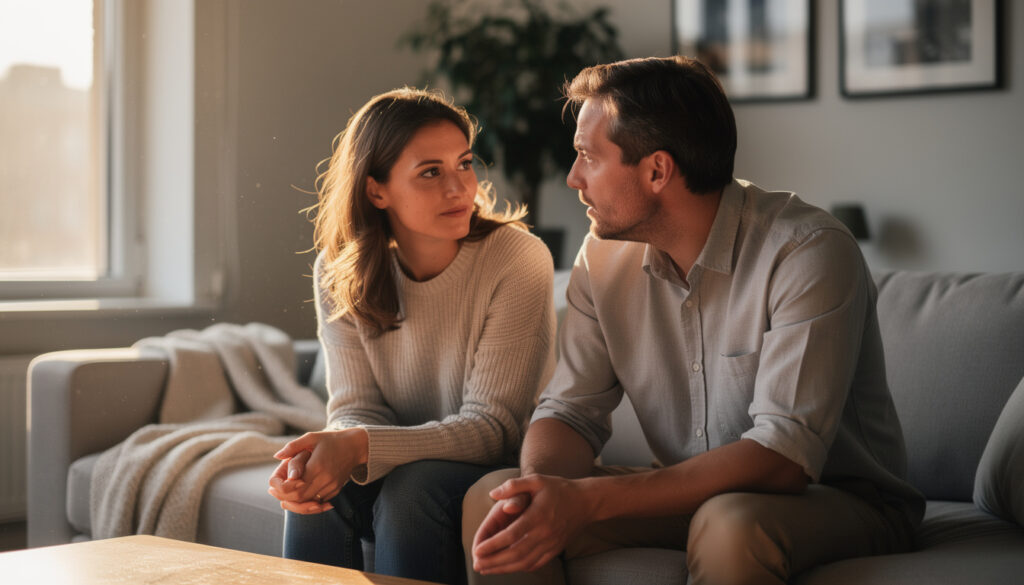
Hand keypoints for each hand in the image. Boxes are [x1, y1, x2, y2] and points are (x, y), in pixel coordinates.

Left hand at [267, 428, 367, 513]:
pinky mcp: (336, 490)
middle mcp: (325, 479)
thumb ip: (293, 446)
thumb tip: (277, 456)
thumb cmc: (331, 440)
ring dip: (294, 503)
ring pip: (309, 503)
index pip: (295, 487)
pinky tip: (297, 497)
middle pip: (300, 498)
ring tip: (282, 498)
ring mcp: (332, 486)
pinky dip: (306, 502)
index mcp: (317, 466)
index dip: (282, 489)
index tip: (274, 483)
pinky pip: (319, 502)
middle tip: (273, 491)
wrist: (355, 446)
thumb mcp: (311, 437)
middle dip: (284, 497)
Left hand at [472, 474, 592, 574]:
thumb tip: (492, 494)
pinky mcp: (555, 549)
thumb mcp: (537, 480)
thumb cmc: (558, 488)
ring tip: (487, 570)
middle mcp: (544, 533)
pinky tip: (508, 568)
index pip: (511, 535)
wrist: (586, 502)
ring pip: (525, 562)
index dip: (493, 545)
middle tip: (477, 564)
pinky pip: (536, 563)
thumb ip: (514, 485)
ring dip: (504, 568)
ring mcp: (551, 544)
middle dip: (494, 562)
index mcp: (537, 516)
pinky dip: (520, 568)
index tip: (477, 550)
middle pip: (515, 553)